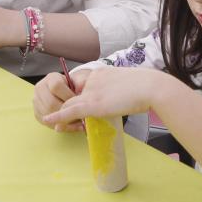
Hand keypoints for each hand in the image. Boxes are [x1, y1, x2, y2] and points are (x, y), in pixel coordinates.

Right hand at [33, 71, 91, 131]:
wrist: (65, 91)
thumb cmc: (73, 86)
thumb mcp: (79, 80)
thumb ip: (81, 82)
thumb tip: (81, 88)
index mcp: (51, 78)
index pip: (56, 86)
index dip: (68, 96)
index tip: (78, 102)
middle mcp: (40, 88)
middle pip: (50, 103)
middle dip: (66, 111)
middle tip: (79, 115)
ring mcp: (36, 101)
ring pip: (48, 115)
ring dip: (64, 121)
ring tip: (78, 122)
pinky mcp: (37, 113)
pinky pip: (48, 124)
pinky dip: (62, 127)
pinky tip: (73, 127)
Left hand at [43, 67, 163, 127]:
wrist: (151, 87)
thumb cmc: (146, 87)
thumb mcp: (125, 86)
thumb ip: (114, 92)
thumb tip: (115, 100)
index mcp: (99, 73)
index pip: (80, 86)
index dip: (75, 99)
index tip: (75, 109)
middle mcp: (92, 79)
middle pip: (72, 95)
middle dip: (66, 109)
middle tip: (65, 122)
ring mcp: (92, 92)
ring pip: (70, 104)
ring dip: (63, 116)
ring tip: (59, 127)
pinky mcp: (93, 104)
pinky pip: (71, 111)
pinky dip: (58, 117)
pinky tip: (50, 121)